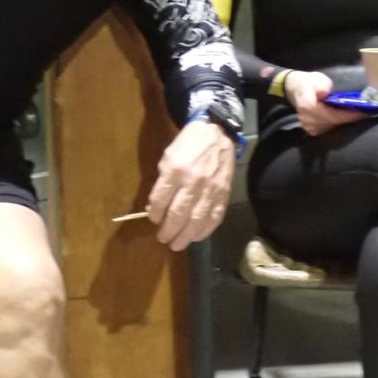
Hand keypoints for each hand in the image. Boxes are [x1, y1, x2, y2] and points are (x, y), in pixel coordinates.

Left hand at [146, 119, 235, 250]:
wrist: (218, 133)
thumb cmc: (188, 143)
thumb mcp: (168, 156)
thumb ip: (162, 181)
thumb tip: (156, 207)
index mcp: (176, 169)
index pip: (161, 200)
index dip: (155, 214)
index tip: (153, 219)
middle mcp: (194, 181)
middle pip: (178, 214)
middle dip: (168, 230)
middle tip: (163, 239)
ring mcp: (211, 189)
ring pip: (197, 220)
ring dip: (185, 237)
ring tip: (177, 244)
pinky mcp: (223, 194)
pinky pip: (214, 217)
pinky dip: (205, 231)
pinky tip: (196, 237)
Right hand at [284, 70, 364, 136]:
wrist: (295, 89)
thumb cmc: (308, 83)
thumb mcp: (316, 79)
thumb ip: (321, 86)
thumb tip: (324, 93)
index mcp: (308, 107)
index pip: (333, 115)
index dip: (349, 115)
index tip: (364, 111)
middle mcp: (309, 120)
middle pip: (335, 123)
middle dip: (351, 118)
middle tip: (366, 111)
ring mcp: (310, 127)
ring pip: (333, 127)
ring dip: (346, 121)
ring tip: (358, 113)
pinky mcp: (312, 131)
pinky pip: (329, 129)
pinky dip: (339, 124)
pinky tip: (346, 117)